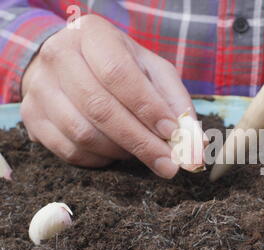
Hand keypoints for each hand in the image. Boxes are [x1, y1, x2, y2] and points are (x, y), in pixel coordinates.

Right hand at [21, 15, 195, 178]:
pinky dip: (99, 160)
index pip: (119, 74)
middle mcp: (59, 56)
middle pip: (100, 108)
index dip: (147, 108)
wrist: (70, 62)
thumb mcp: (152, 71)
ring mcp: (39, 87)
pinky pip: (68, 150)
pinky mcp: (32, 116)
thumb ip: (175, 102)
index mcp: (93, 35)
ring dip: (120, 152)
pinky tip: (116, 153)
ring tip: (142, 152)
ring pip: (82, 133)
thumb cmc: (120, 66)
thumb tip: (195, 142)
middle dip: (141, 142)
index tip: (172, 134)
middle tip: (168, 165)